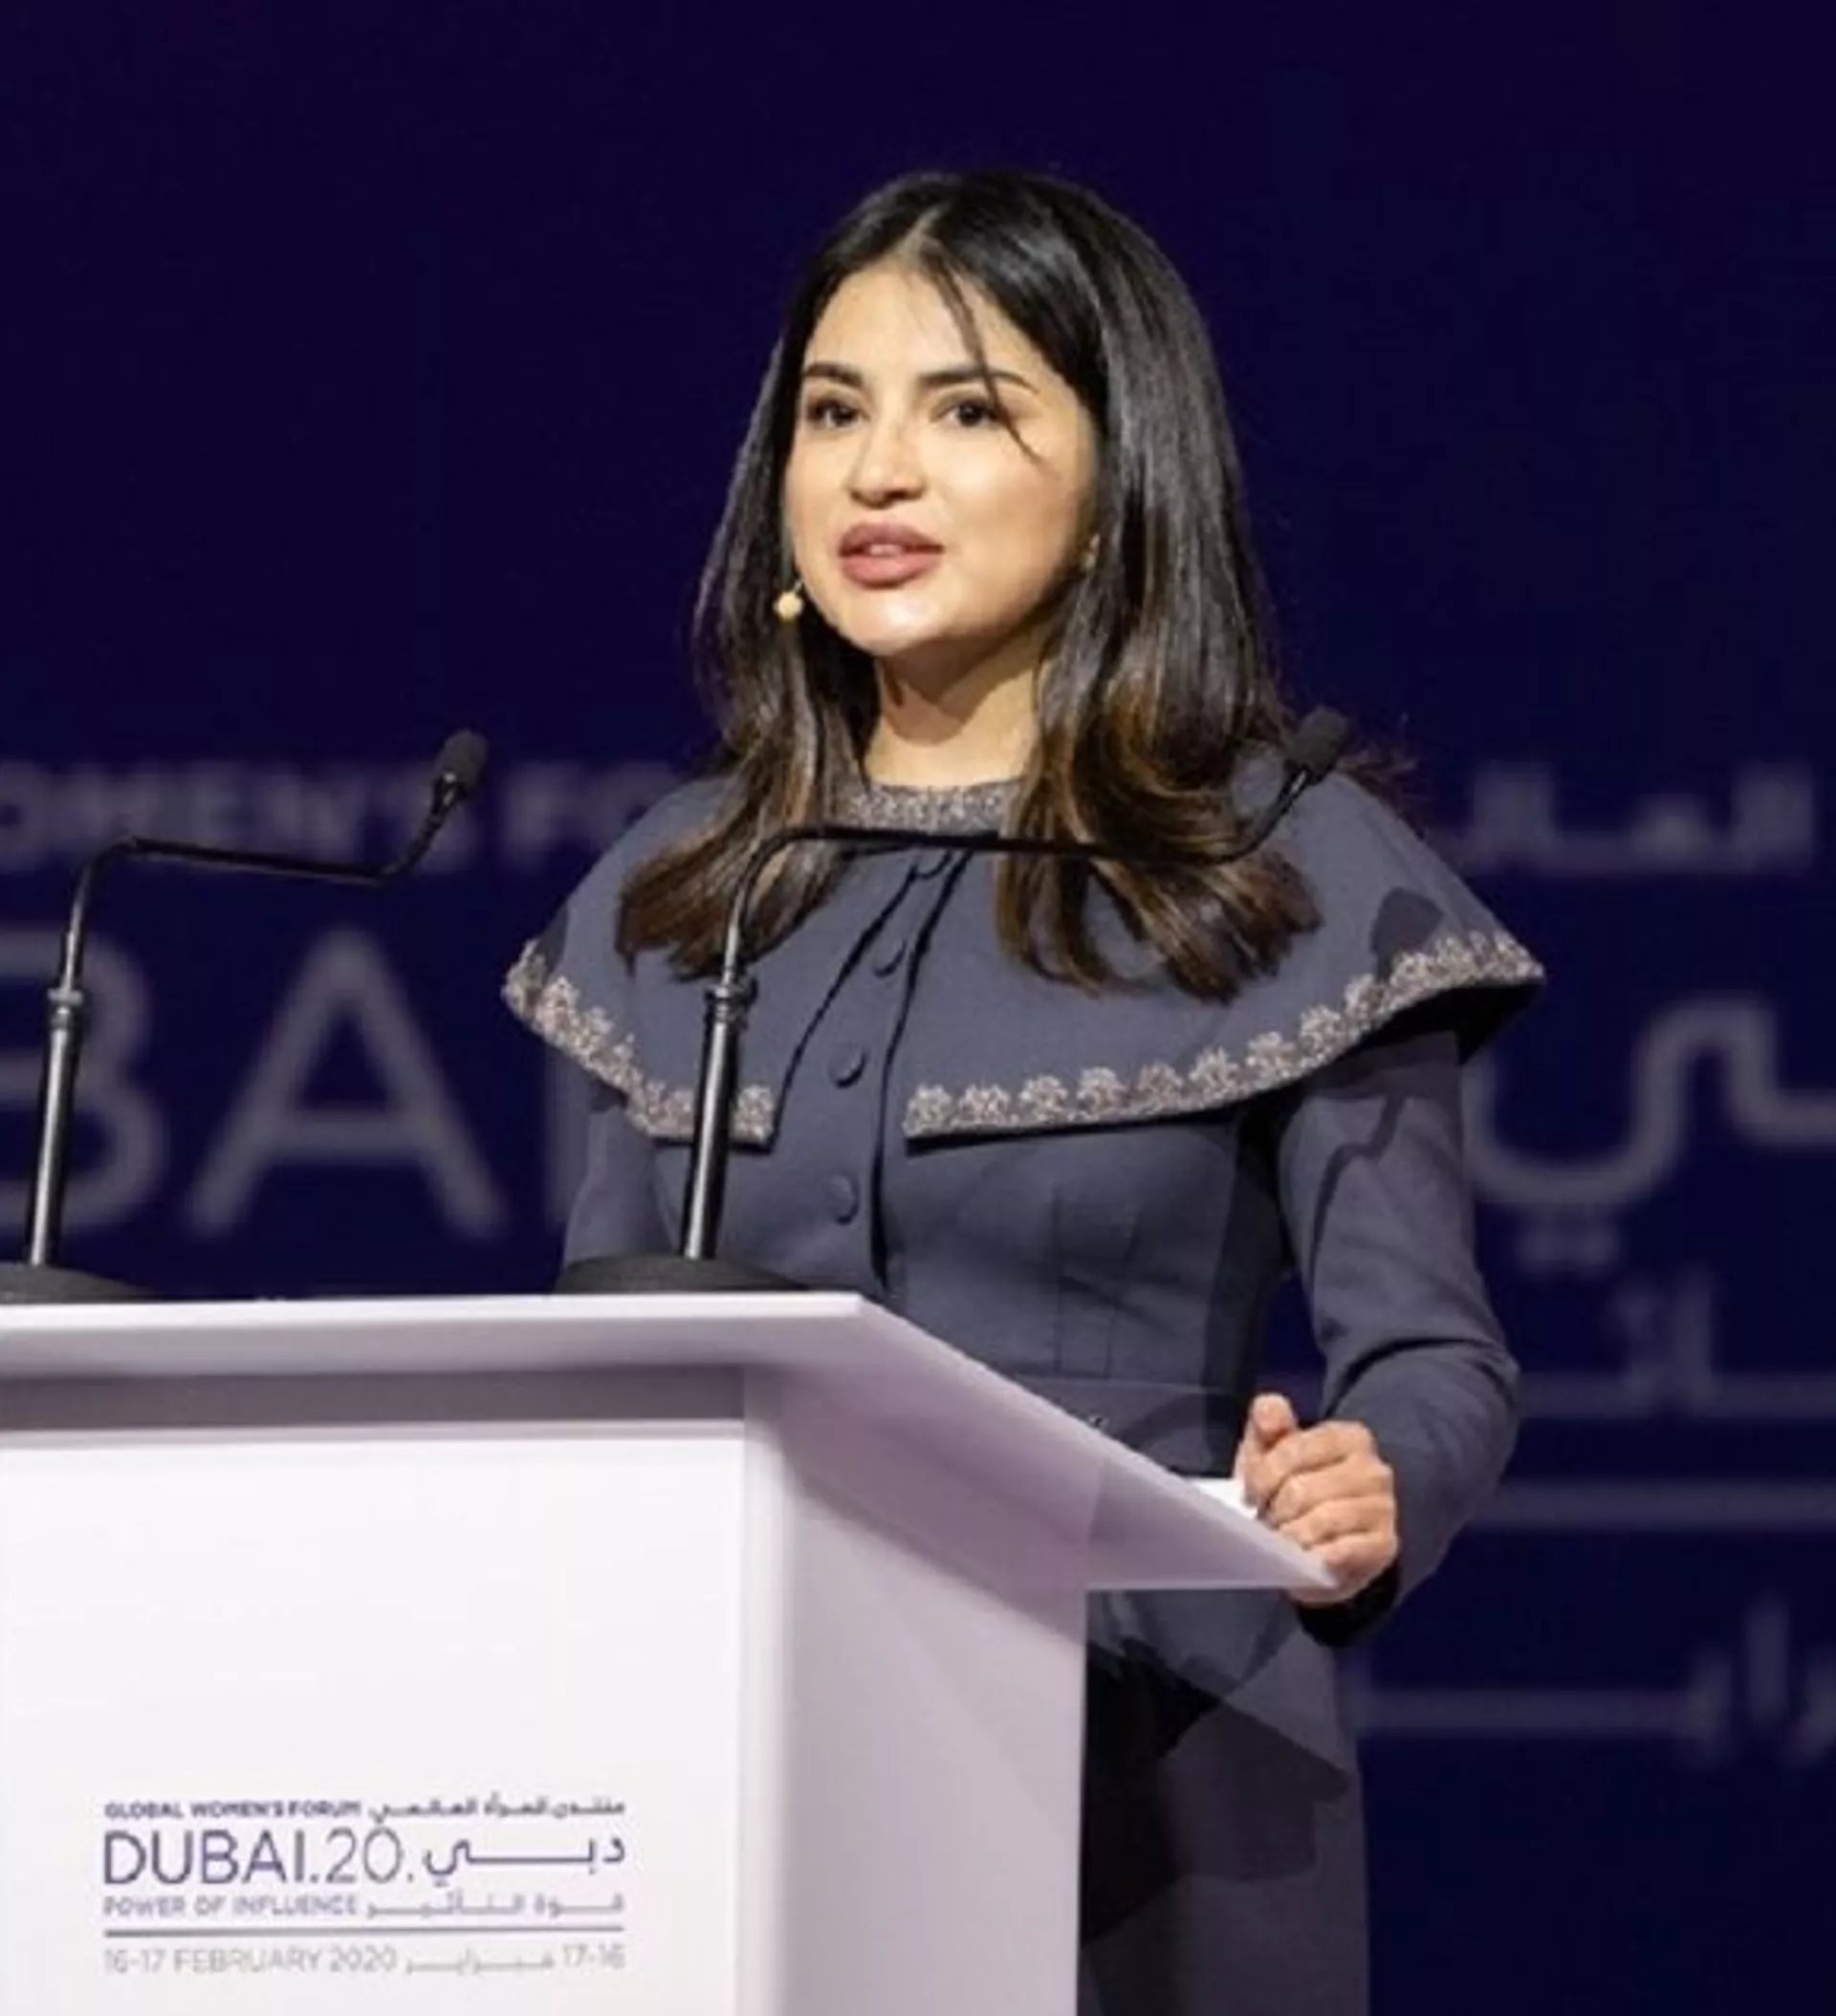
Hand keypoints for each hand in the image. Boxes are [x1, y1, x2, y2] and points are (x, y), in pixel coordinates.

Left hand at [1233, 1394, 1398, 1606]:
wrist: (1319, 1544)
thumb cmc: (1291, 1489)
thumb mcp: (1272, 1450)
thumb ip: (1267, 1419)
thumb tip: (1269, 1416)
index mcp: (1348, 1437)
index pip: (1293, 1449)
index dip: (1263, 1476)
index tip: (1251, 1494)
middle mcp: (1374, 1469)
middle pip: (1302, 1490)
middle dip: (1274, 1511)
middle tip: (1266, 1522)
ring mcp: (1383, 1508)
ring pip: (1322, 1520)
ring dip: (1291, 1537)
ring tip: (1281, 1541)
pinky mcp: (1385, 1545)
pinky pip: (1343, 1552)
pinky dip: (1317, 1557)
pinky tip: (1305, 1559)